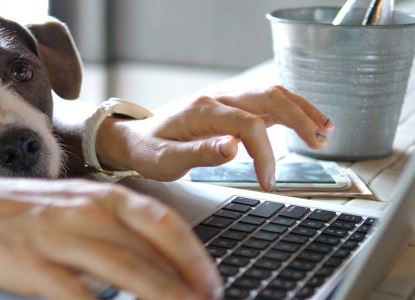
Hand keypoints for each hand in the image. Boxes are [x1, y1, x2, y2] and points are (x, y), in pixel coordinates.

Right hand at [0, 176, 221, 299]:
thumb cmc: (29, 211)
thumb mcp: (79, 207)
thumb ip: (119, 229)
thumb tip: (163, 258)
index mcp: (103, 197)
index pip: (164, 224)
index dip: (195, 257)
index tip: (211, 283)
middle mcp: (88, 213)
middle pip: (151, 250)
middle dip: (187, 283)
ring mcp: (61, 239)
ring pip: (124, 271)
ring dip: (160, 296)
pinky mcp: (36, 267)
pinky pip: (79, 296)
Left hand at [97, 85, 332, 190]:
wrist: (134, 138)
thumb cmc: (148, 151)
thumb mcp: (165, 160)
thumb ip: (199, 153)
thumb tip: (233, 148)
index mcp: (203, 111)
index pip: (249, 124)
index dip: (265, 153)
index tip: (268, 181)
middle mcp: (218, 99)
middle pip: (268, 97)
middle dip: (298, 119)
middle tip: (319, 144)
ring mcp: (225, 101)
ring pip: (271, 94)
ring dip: (300, 110)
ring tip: (325, 131)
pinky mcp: (230, 108)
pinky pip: (265, 102)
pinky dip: (290, 110)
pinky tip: (308, 124)